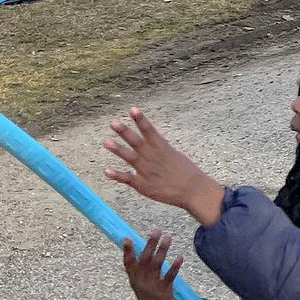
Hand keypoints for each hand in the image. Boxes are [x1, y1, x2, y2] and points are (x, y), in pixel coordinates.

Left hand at [104, 109, 224, 226]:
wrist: (192, 189)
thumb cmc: (185, 171)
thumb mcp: (174, 154)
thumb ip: (160, 146)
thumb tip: (153, 136)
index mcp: (162, 148)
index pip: (150, 130)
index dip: (141, 120)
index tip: (133, 109)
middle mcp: (153, 157)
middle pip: (137, 142)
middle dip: (125, 132)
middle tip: (113, 123)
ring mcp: (147, 170)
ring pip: (130, 158)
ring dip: (118, 150)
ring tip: (106, 142)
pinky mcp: (143, 185)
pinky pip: (128, 179)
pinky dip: (117, 175)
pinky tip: (107, 171)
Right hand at [120, 229, 192, 299]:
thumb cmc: (149, 297)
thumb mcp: (140, 285)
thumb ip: (137, 272)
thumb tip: (130, 257)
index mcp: (134, 280)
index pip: (128, 264)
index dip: (127, 252)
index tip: (127, 239)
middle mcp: (141, 282)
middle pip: (145, 260)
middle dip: (150, 244)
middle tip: (157, 230)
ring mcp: (152, 287)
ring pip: (156, 265)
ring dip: (162, 251)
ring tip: (168, 237)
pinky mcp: (164, 291)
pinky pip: (169, 277)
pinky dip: (174, 267)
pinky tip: (180, 257)